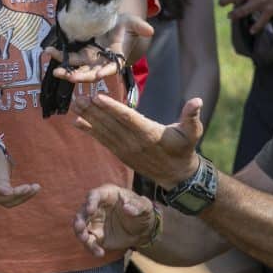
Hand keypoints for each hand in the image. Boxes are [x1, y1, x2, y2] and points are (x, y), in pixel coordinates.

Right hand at [0, 134, 39, 207]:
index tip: (11, 191)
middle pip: (1, 198)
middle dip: (15, 195)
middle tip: (29, 187)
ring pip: (9, 200)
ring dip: (23, 197)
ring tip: (36, 188)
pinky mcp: (3, 186)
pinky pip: (14, 195)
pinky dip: (25, 194)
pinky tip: (36, 187)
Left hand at [45, 14, 154, 83]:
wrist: (109, 22)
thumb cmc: (121, 25)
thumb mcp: (130, 22)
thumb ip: (139, 26)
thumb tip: (150, 30)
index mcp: (115, 59)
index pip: (110, 69)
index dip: (104, 72)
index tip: (97, 75)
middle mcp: (100, 63)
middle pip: (90, 74)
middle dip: (79, 76)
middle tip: (68, 76)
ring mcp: (88, 59)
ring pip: (76, 69)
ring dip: (65, 71)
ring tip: (55, 70)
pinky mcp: (78, 53)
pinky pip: (67, 58)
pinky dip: (58, 56)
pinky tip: (48, 51)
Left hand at [73, 92, 202, 189]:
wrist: (176, 175)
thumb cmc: (184, 149)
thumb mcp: (192, 133)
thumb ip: (192, 117)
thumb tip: (197, 100)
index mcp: (149, 134)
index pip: (128, 119)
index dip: (112, 108)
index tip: (98, 97)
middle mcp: (134, 143)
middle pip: (110, 124)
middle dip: (93, 110)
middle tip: (78, 97)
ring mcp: (125, 149)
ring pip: (104, 131)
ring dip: (88, 118)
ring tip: (74, 104)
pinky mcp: (121, 154)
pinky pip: (103, 141)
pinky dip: (90, 131)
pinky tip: (77, 122)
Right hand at [74, 184, 157, 255]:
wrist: (142, 230)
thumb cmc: (142, 212)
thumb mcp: (144, 207)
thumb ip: (137, 206)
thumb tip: (127, 208)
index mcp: (107, 195)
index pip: (95, 195)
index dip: (91, 201)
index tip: (90, 209)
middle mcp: (97, 207)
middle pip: (83, 211)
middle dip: (79, 219)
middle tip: (80, 227)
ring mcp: (94, 222)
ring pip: (81, 227)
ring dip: (80, 233)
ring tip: (85, 240)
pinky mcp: (96, 236)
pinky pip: (89, 242)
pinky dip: (92, 248)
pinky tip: (100, 253)